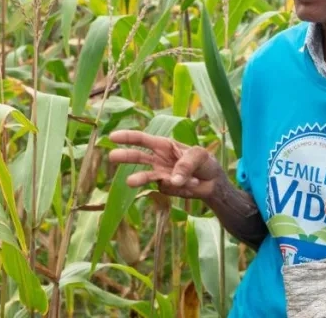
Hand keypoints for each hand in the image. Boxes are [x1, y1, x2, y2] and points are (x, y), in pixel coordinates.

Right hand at [108, 130, 225, 199]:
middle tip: (111, 157)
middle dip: (124, 156)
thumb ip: (186, 164)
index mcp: (164, 145)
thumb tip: (172, 180)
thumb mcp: (199, 155)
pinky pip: (167, 187)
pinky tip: (193, 183)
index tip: (113, 137)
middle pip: (137, 157)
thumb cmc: (205, 162)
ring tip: (130, 182)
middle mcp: (158, 159)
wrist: (213, 183)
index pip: (142, 139)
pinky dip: (180, 185)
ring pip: (145, 176)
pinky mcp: (165, 188)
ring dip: (138, 178)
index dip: (127, 137)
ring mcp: (160, 174)